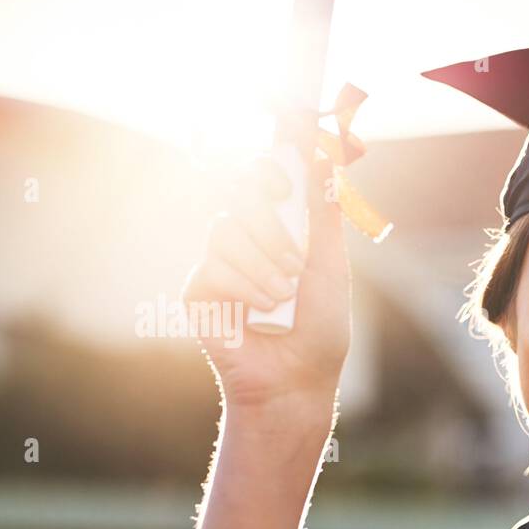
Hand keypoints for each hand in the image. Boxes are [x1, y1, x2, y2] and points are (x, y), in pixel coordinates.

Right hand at [181, 154, 351, 410]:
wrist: (298, 379)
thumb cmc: (320, 330)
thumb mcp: (330, 269)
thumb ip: (323, 217)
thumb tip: (325, 162)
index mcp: (279, 229)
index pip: (264, 176)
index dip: (271, 158)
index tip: (287, 150)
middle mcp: (246, 239)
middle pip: (241, 192)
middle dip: (272, 227)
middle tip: (295, 265)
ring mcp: (219, 262)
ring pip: (226, 228)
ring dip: (263, 265)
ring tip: (281, 298)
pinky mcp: (198, 289)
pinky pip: (214, 265)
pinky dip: (244, 287)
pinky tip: (258, 310)